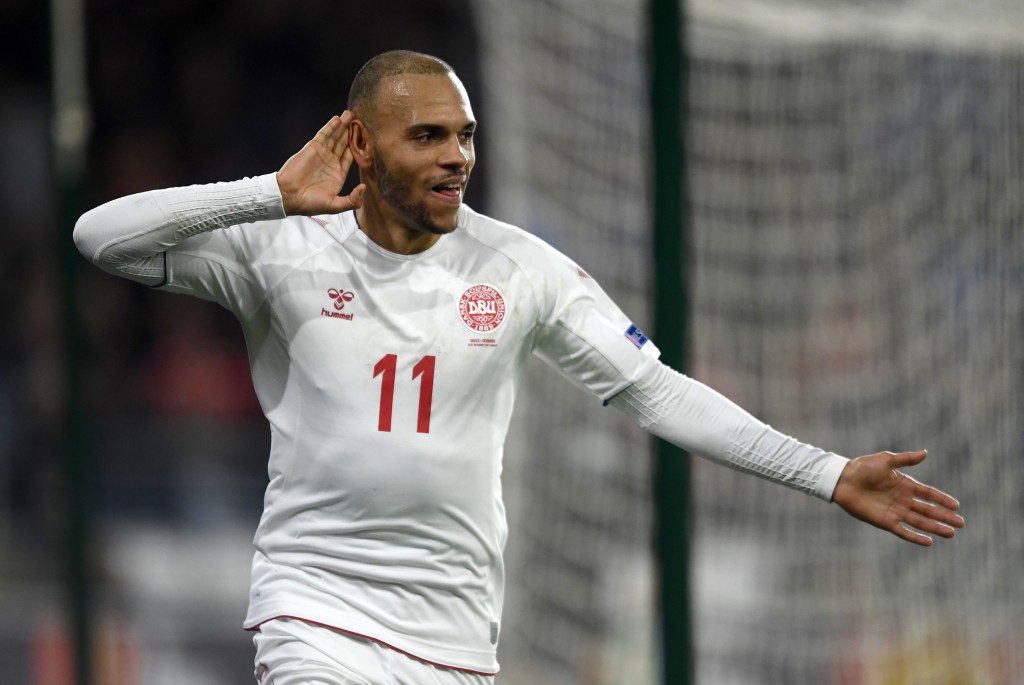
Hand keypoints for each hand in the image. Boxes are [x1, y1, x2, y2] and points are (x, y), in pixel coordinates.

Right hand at [277, 111, 364, 215]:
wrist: (288, 196)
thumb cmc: (310, 203)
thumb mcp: (335, 206)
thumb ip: (352, 200)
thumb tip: (364, 188)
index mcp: (338, 174)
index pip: (351, 156)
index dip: (358, 147)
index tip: (367, 137)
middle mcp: (331, 162)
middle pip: (344, 143)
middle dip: (351, 132)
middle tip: (361, 120)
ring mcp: (321, 154)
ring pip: (335, 137)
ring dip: (343, 126)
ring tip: (351, 114)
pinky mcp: (312, 148)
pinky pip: (323, 135)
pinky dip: (330, 127)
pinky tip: (338, 119)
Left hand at [831, 450, 963, 545]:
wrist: (843, 480)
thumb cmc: (862, 467)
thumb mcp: (886, 460)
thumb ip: (906, 459)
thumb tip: (926, 452)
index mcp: (905, 484)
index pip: (928, 494)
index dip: (942, 499)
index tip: (957, 506)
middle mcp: (902, 499)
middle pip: (928, 510)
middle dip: (944, 517)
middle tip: (961, 524)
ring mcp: (895, 511)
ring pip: (920, 522)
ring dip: (935, 528)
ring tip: (951, 533)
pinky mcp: (885, 521)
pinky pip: (903, 531)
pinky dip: (915, 537)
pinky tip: (929, 542)